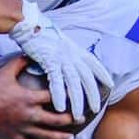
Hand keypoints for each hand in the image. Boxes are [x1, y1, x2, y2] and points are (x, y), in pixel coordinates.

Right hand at [0, 56, 75, 138]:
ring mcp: (24, 129)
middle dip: (70, 119)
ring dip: (60, 137)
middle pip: (56, 119)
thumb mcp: (4, 73)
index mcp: (30, 99)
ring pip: (47, 135)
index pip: (54, 97)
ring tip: (70, 138)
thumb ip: (18, 63)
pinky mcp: (15, 138)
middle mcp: (31, 115)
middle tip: (80, 119)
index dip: (67, 95)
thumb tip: (29, 54)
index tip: (77, 95)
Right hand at [9, 1, 112, 117]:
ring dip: (77, 100)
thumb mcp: (58, 40)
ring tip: (78, 115)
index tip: (110, 84)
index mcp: (74, 48)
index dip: (103, 73)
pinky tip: (61, 107)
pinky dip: (59, 95)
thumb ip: (65, 51)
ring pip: (73, 82)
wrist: (28, 22)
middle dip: (92, 95)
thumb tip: (68, 58)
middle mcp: (71, 54)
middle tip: (95, 109)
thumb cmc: (39, 31)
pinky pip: (56, 81)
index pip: (93, 63)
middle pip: (86, 77)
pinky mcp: (49, 61)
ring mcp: (61, 57)